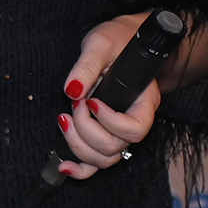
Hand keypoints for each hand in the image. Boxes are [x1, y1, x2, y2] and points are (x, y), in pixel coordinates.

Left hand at [57, 12, 157, 179]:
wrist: (122, 41)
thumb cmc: (117, 40)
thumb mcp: (101, 44)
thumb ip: (86, 66)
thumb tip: (72, 90)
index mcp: (143, 101)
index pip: (134, 129)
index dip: (109, 120)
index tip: (90, 100)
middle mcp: (134, 121)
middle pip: (116, 147)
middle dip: (86, 129)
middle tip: (76, 104)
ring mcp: (118, 131)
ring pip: (105, 159)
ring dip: (78, 144)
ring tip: (65, 118)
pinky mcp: (103, 133)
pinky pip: (96, 161)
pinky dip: (81, 167)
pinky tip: (64, 165)